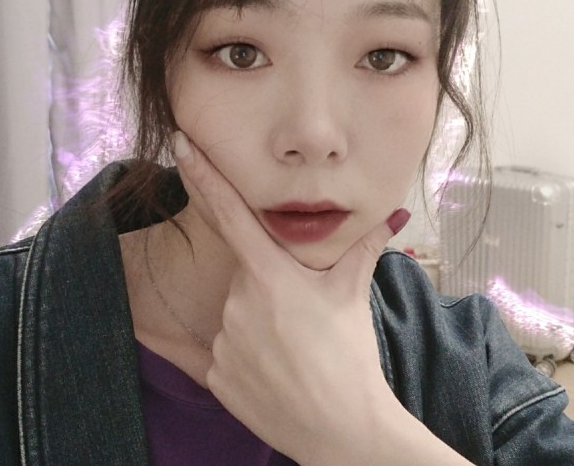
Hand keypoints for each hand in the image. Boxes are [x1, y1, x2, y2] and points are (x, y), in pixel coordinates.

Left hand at [171, 130, 410, 465]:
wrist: (343, 431)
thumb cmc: (349, 356)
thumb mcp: (353, 295)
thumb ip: (365, 249)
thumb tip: (394, 216)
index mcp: (269, 275)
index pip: (229, 212)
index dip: (203, 174)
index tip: (180, 142)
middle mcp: (237, 302)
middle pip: (245, 276)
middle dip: (268, 286)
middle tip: (301, 316)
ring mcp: (223, 340)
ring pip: (236, 314)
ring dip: (259, 322)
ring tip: (293, 348)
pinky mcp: (216, 375)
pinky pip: (226, 351)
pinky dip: (248, 354)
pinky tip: (276, 370)